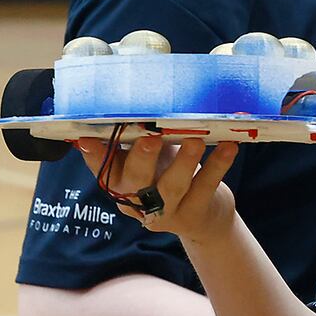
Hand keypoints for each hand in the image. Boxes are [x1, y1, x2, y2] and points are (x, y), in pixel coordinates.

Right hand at [76, 136, 238, 245]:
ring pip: (172, 187)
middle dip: (142, 159)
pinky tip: (228, 146)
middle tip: (150, 139)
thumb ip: (141, 138)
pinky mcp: (195, 214)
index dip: (94, 156)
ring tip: (194, 140)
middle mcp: (139, 201)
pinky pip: (206, 187)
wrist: (203, 217)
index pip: (103, 169)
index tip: (87, 139)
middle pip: (136, 181)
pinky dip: (218, 166)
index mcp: (122, 183)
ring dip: (183, 162)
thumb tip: (139, 99)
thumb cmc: (169, 174)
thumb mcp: (151, 159)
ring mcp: (167, 212)